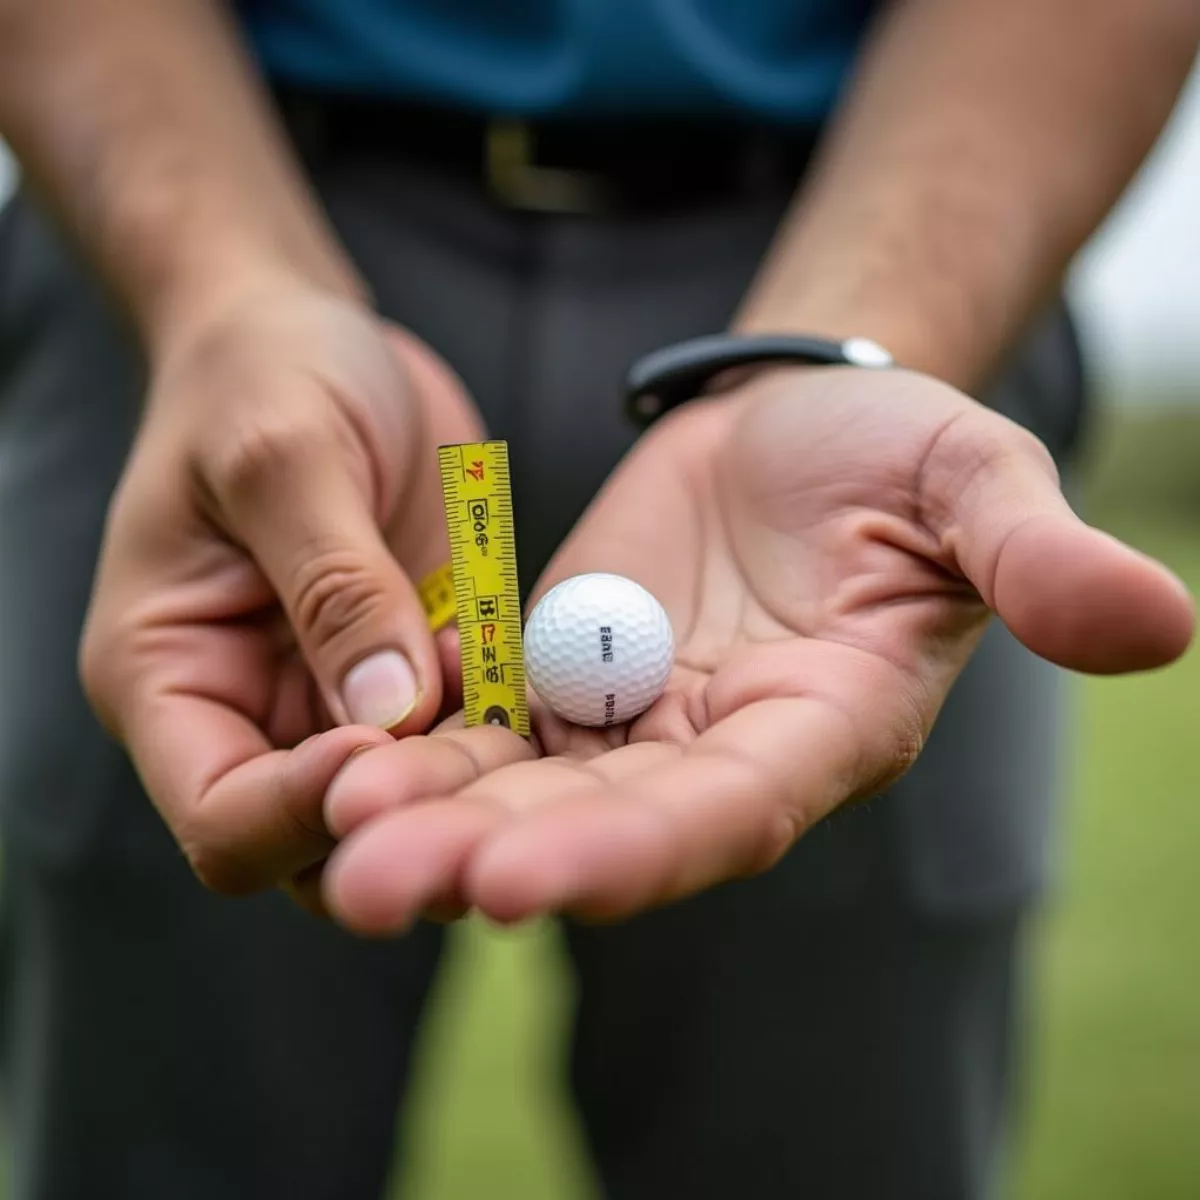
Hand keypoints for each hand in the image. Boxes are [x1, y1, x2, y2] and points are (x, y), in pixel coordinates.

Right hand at [80, 285, 483, 905]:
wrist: (313, 335)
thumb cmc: (259, 374)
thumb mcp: (283, 456)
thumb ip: (334, 585)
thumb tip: (388, 712)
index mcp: (173, 676)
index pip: (222, 814)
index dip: (299, 809)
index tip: (381, 743)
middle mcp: (256, 709)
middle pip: (322, 838)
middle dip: (405, 820)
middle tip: (487, 782)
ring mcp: (341, 695)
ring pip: (410, 799)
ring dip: (473, 781)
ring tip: (530, 734)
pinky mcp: (419, 666)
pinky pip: (468, 730)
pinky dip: (507, 723)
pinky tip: (548, 686)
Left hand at [319, 366, 1193, 933]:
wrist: (794, 427)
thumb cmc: (891, 453)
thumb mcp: (970, 480)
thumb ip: (1035, 558)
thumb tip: (1162, 624)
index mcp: (821, 731)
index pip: (727, 813)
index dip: (633, 849)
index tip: (526, 879)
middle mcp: (719, 755)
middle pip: (602, 828)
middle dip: (490, 861)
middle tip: (370, 886)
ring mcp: (633, 728)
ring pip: (526, 793)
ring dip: (429, 821)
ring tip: (328, 835)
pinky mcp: (564, 684)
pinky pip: (487, 734)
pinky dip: (420, 753)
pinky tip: (336, 762)